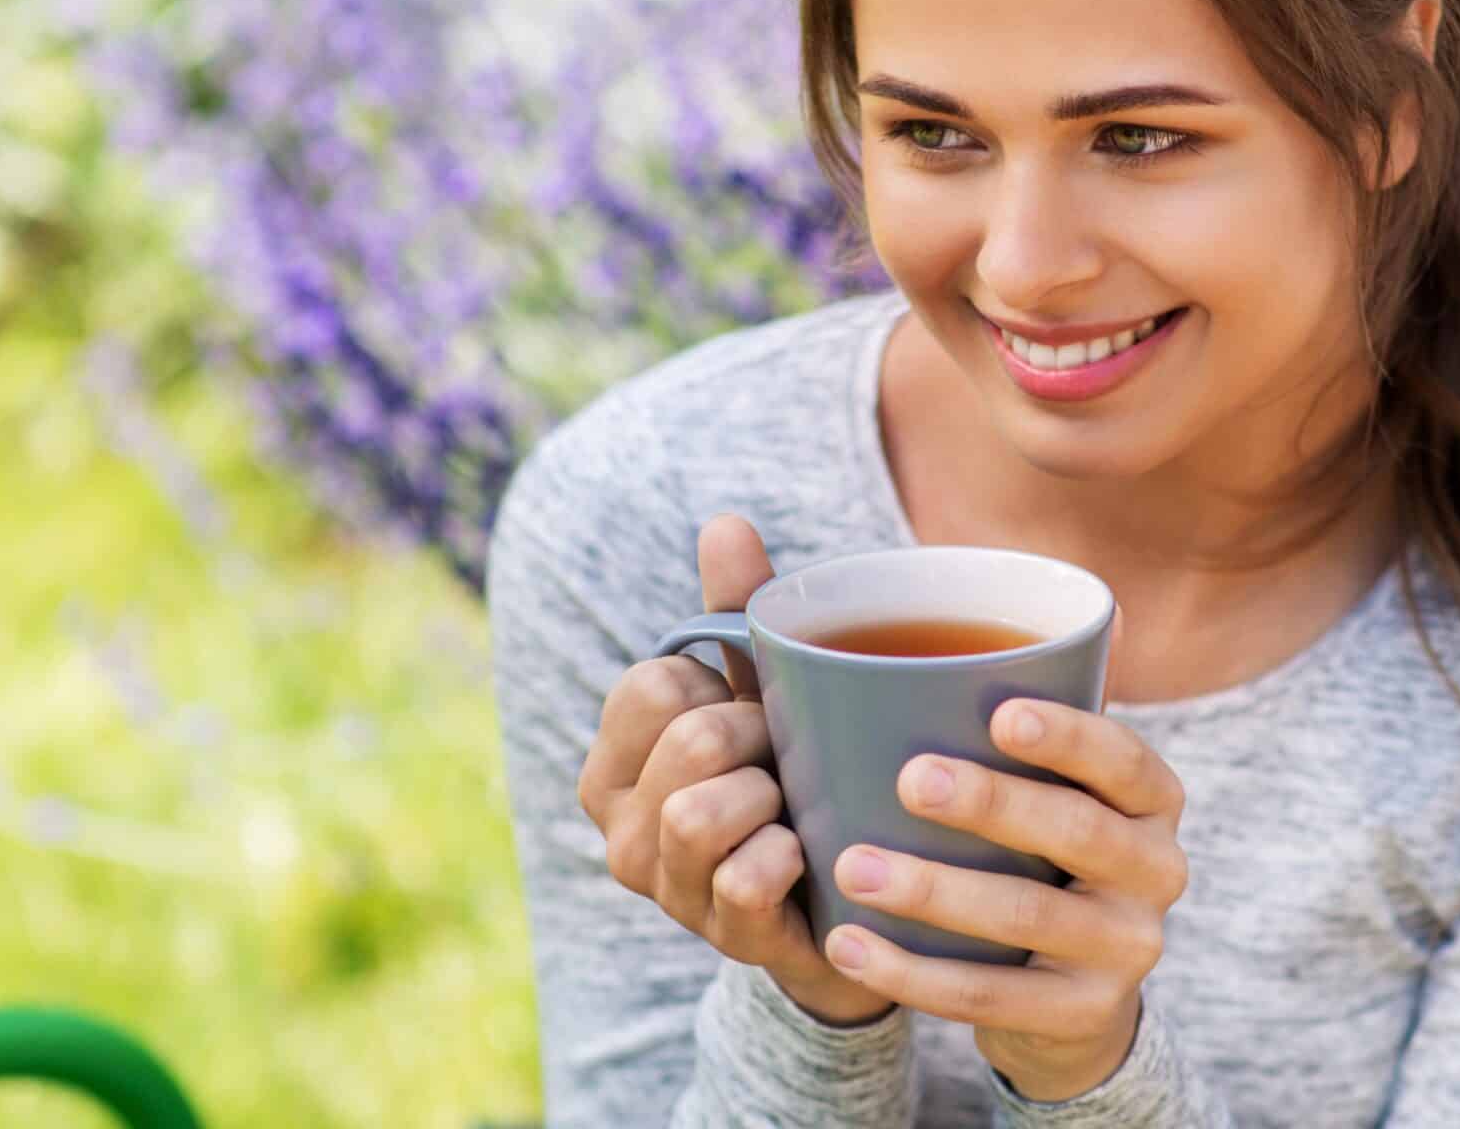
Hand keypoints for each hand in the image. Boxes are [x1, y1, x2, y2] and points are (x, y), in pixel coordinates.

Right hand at [576, 514, 895, 1026]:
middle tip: (786, 761)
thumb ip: (737, 615)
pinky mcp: (718, 937)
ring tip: (792, 809)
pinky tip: (806, 858)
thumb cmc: (789, 780)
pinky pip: (747, 876)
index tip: (750, 708)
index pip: (655, 683)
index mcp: (615, 758)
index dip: (721, 685)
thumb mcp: (764, 693)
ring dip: (772, 799)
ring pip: (702, 812)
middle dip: (759, 738)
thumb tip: (726, 523)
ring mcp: (664, 888)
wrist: (843, 901)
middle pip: (690, 741)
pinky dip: (790, 858)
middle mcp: (618, 825)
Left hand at [819, 685, 1189, 1101]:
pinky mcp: (1081, 1016)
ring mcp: (1126, 950)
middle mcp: (1158, 871)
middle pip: (1079, 833)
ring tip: (851, 865)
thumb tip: (1048, 599)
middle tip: (908, 778)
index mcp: (1152, 799)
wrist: (1065, 1000)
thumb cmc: (1035, 849)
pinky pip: (990, 995)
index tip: (998, 712)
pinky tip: (846, 944)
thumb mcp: (1053, 780)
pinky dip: (911, 973)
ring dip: (935, 891)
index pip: (1126, 759)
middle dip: (994, 803)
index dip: (1069, 736)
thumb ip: (1035, 697)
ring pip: (1028, 916)